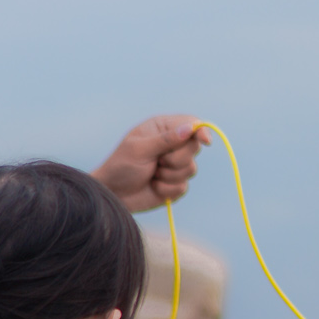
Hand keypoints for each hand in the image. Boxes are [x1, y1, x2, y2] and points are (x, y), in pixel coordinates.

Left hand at [91, 116, 207, 212]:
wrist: (113, 194)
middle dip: (176, 158)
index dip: (201, 131)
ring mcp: (174, 165)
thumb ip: (165, 140)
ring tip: (152, 174)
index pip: (191, 123)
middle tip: (157, 161)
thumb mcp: (139, 150)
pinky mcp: (175, 184)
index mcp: (162, 128)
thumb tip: (189, 128)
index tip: (205, 141)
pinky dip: (167, 188)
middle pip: (194, 147)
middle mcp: (172, 144)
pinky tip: (153, 186)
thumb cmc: (121, 166)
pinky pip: (183, 186)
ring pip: (191, 169)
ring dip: (169, 175)